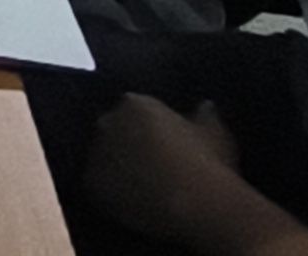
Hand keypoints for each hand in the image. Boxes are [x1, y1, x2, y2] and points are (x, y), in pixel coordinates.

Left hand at [85, 97, 265, 246]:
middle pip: (112, 131)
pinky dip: (111, 193)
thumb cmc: (209, 162)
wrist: (197, 202)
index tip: (161, 144)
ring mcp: (96, 152)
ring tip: (142, 187)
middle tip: (150, 166)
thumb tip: (205, 105)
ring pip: (103, 158)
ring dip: (117, 169)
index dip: (146, 129)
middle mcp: (108, 122)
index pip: (132, 110)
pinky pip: (98, 186)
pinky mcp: (91, 182)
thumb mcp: (215, 132)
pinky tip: (132, 203)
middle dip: (126, 144)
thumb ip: (205, 114)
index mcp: (134, 103)